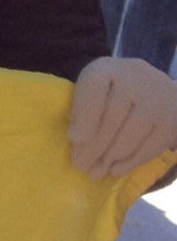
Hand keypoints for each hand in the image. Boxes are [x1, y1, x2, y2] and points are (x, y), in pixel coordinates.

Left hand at [68, 56, 176, 178]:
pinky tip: (115, 169)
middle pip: (112, 117)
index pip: (94, 88)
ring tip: (95, 172)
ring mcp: (158, 99)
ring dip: (110, 158)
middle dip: (93, 146)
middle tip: (81, 166)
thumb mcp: (90, 90)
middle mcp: (135, 79)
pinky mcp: (172, 120)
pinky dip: (131, 161)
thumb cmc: (109, 91)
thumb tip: (79, 141)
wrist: (150, 85)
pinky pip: (150, 146)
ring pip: (131, 134)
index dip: (85, 116)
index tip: (74, 140)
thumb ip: (82, 110)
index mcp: (106, 69)